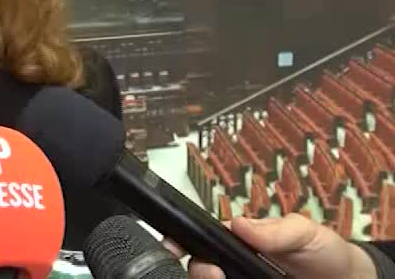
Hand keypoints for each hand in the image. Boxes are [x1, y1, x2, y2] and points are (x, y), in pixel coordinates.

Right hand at [164, 214, 376, 278]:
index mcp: (238, 240)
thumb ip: (276, 230)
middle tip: (212, 273)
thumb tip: (239, 224)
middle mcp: (233, 265)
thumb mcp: (304, 232)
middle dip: (198, 270)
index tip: (174, 248)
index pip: (202, 239)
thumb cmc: (324, 252)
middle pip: (199, 268)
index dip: (183, 242)